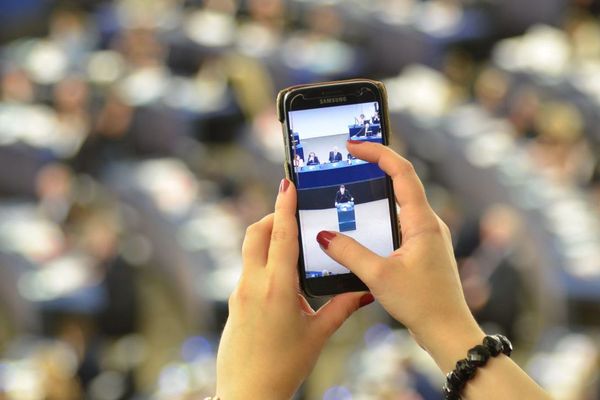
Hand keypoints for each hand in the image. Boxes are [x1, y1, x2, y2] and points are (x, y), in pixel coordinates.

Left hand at [216, 179, 372, 398]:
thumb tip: (365, 291)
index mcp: (277, 288)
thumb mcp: (318, 335)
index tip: (287, 183)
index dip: (285, 206)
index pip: (281, 236)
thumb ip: (342, 308)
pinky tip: (283, 277)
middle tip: (293, 212)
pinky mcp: (235, 301)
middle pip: (256, 233)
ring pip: (250, 250)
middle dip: (273, 216)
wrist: (247, 393)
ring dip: (268, 238)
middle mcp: (253, 284)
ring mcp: (240, 292)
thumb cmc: (285, 366)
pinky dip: (263, 260)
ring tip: (292, 243)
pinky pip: (248, 269)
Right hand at [317, 141, 484, 372]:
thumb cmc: (422, 303)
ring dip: (378, 191)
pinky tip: (364, 224)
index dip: (378, 153)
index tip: (354, 146)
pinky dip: (381, 214)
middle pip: (403, 181)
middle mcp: (429, 223)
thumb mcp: (379, 276)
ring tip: (353, 184)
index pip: (402, 172)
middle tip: (350, 158)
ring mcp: (427, 236)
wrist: (448, 331)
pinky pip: (400, 221)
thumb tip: (325, 236)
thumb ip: (349, 253)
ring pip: (401, 202)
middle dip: (376, 165)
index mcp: (423, 221)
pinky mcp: (422, 249)